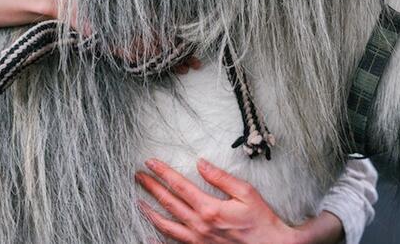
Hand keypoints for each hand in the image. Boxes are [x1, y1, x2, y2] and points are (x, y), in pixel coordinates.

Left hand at [135, 159, 343, 243]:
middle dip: (151, 187)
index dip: (163, 173)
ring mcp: (198, 241)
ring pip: (166, 225)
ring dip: (150, 211)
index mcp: (210, 208)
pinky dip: (159, 240)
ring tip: (138, 201)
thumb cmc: (261, 220)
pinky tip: (149, 236)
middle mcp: (199, 225)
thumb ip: (221, 178)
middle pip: (169, 203)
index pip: (179, 186)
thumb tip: (201, 163)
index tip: (150, 163)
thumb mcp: (246, 193)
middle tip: (138, 176)